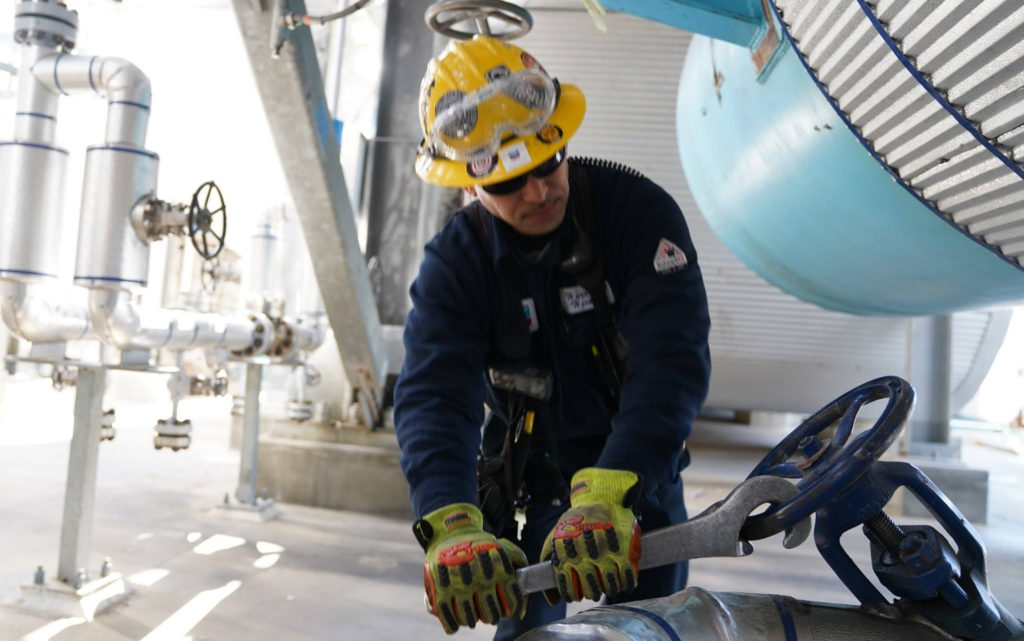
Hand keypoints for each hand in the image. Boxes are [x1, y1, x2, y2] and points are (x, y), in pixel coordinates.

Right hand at [413, 503, 527, 633]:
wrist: (451, 531)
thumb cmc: (481, 544)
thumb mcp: (505, 548)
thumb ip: (520, 572)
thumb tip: (520, 611)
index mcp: (499, 567)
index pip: (510, 602)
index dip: (509, 609)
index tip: (504, 608)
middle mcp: (481, 576)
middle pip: (491, 614)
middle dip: (491, 615)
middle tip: (487, 612)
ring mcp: (460, 583)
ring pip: (470, 618)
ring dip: (472, 620)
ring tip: (471, 614)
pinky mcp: (441, 587)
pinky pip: (448, 616)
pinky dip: (452, 624)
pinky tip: (455, 622)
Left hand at [540, 467, 641, 603]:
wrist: (598, 496)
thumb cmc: (574, 521)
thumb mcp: (555, 538)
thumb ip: (551, 566)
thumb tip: (554, 600)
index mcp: (565, 550)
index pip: (568, 586)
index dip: (574, 594)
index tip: (578, 595)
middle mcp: (584, 551)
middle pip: (591, 589)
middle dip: (593, 593)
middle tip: (596, 590)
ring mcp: (605, 549)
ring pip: (610, 584)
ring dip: (611, 589)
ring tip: (611, 587)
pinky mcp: (624, 546)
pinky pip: (628, 574)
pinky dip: (628, 583)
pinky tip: (625, 582)